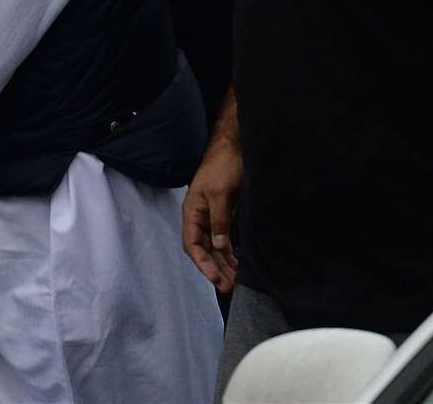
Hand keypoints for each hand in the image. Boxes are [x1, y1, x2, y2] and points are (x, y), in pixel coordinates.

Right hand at [182, 139, 242, 292]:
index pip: (192, 245)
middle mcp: (200, 217)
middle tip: (230, 287)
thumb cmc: (223, 166)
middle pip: (204, 249)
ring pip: (215, 247)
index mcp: (192, 212)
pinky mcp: (225, 214)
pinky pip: (225, 239)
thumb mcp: (220, 194)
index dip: (203, 264)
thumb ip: (219, 220)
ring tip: (236, 281)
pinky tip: (239, 263)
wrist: (234, 146)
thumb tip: (220, 246)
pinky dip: (231, 253)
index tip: (216, 279)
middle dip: (215, 269)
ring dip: (224, 264)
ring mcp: (213, 216)